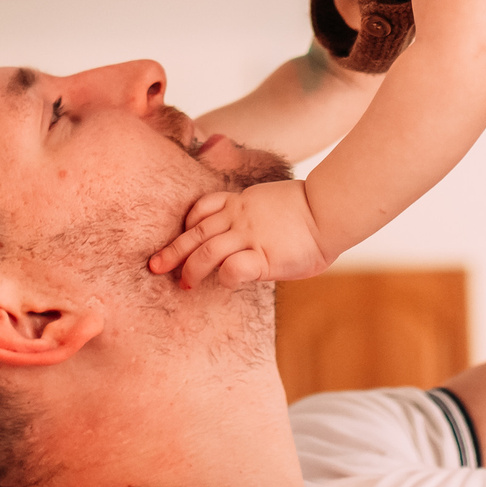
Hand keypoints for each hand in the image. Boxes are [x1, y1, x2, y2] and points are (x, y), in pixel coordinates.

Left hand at [148, 179, 330, 289]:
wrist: (330, 210)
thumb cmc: (308, 212)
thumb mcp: (272, 202)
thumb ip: (255, 214)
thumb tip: (245, 232)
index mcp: (241, 202)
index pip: (202, 208)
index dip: (187, 224)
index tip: (182, 237)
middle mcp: (239, 217)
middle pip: (194, 233)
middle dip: (172, 251)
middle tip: (155, 266)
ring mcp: (249, 236)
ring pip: (205, 251)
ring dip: (190, 269)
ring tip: (184, 284)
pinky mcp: (263, 256)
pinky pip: (232, 268)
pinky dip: (223, 277)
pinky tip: (226, 282)